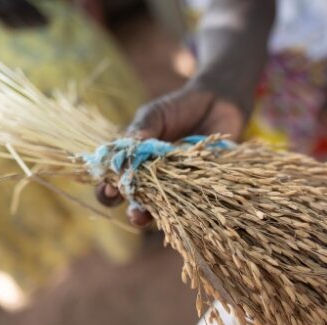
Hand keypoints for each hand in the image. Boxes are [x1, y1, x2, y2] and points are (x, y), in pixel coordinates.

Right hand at [96, 85, 245, 226]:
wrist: (217, 103)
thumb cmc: (178, 108)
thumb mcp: (155, 115)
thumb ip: (142, 130)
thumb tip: (126, 148)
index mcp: (134, 163)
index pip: (115, 182)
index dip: (108, 189)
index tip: (110, 189)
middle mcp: (154, 179)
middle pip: (139, 203)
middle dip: (134, 211)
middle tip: (135, 213)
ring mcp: (179, 186)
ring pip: (167, 209)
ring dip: (162, 216)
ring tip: (160, 218)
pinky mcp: (203, 186)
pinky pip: (197, 203)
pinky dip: (193, 208)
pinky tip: (192, 209)